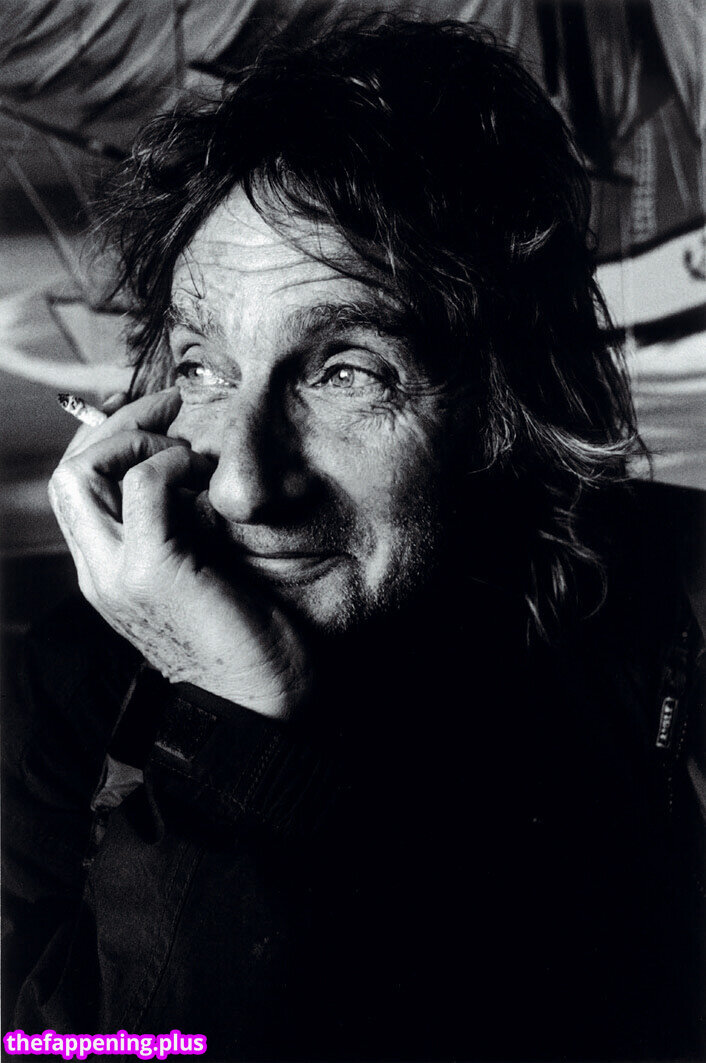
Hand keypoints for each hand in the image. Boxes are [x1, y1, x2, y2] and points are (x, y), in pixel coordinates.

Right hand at [48, 389, 311, 718]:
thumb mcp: (200, 576)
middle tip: (170, 407)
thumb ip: (179, 532)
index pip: (77, 486)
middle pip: (67, 472)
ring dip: (138, 441)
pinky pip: (143, 486)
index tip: (161, 414)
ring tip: (186, 453)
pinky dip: (169, 463)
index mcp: (108, 571)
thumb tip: (191, 477)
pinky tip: (201, 475)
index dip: (109, 438)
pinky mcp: (154, 571)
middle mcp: (100, 572)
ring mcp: (119, 573)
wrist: (258, 709)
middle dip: (117, 424)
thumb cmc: (243, 642)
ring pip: (81, 472)